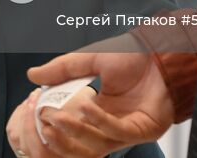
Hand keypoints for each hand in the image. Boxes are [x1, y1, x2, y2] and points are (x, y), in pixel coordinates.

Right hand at [6, 34, 174, 157]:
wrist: (163, 50)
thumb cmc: (134, 55)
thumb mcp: (90, 59)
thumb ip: (62, 68)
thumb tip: (33, 75)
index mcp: (98, 111)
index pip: (71, 128)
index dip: (53, 126)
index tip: (37, 114)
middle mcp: (110, 125)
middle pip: (80, 146)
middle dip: (59, 138)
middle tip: (43, 121)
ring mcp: (126, 130)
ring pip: (95, 145)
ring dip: (74, 131)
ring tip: (57, 116)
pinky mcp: (142, 130)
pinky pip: (116, 132)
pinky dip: (98, 121)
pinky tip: (85, 106)